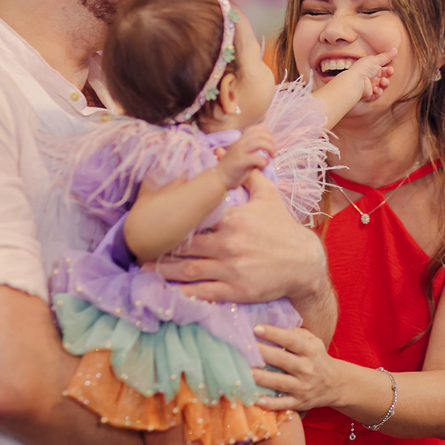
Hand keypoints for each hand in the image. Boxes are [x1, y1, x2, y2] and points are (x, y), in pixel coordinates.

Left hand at [147, 171, 326, 303]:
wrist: (304, 262)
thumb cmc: (282, 227)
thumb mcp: (267, 195)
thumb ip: (244, 174)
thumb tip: (222, 151)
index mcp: (233, 219)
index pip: (194, 219)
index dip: (173, 222)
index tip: (155, 222)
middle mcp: (229, 244)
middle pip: (184, 247)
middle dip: (161, 248)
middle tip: (140, 248)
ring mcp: (231, 270)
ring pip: (188, 271)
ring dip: (164, 272)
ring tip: (145, 270)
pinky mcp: (235, 291)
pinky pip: (203, 293)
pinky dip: (183, 293)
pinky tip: (168, 292)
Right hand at [215, 124, 275, 189]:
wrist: (218, 179)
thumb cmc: (233, 170)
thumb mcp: (242, 155)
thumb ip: (252, 150)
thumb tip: (268, 147)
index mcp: (240, 141)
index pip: (255, 128)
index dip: (266, 132)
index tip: (271, 141)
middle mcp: (239, 143)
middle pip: (260, 134)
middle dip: (271, 141)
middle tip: (273, 152)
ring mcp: (239, 151)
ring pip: (259, 142)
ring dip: (269, 148)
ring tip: (271, 157)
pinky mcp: (240, 161)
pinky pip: (257, 158)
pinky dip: (264, 161)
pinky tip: (263, 166)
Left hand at [250, 324, 343, 411]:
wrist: (335, 384)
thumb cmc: (318, 358)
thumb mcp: (314, 342)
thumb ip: (297, 333)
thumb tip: (276, 324)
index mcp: (310, 350)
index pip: (291, 340)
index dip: (273, 333)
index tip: (256, 328)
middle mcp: (307, 368)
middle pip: (282, 360)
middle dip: (262, 353)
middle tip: (243, 348)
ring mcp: (303, 387)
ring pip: (280, 382)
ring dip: (262, 378)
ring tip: (245, 372)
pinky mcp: (299, 402)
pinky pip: (283, 403)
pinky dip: (270, 403)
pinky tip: (257, 399)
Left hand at [343, 48, 396, 101]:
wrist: (356, 82)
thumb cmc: (364, 69)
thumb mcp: (376, 60)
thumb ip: (386, 56)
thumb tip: (395, 49)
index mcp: (370, 65)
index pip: (381, 65)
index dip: (387, 65)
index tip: (390, 64)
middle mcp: (370, 74)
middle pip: (384, 74)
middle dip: (388, 73)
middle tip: (389, 71)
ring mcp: (370, 84)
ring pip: (383, 84)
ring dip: (384, 83)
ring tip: (381, 82)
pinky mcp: (369, 93)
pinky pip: (378, 93)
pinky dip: (378, 91)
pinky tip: (375, 89)